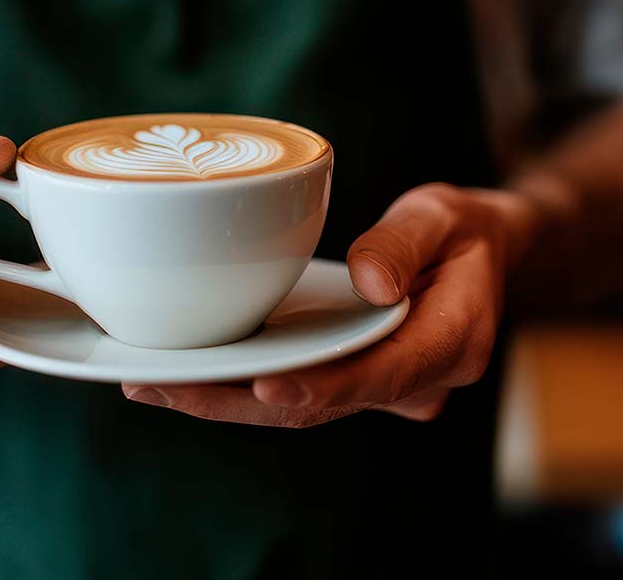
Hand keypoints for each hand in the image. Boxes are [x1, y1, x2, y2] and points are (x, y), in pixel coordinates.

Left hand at [123, 183, 536, 426]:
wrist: (474, 256)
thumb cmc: (457, 230)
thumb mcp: (444, 215)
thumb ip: (406, 243)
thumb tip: (369, 281)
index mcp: (452, 347)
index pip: (380, 376)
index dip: (320, 386)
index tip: (261, 382)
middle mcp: (412, 384)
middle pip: (318, 405)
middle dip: (236, 401)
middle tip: (160, 385)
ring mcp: (376, 388)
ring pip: (295, 405)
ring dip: (222, 398)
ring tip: (147, 380)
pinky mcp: (346, 377)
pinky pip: (290, 387)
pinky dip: (235, 382)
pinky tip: (178, 370)